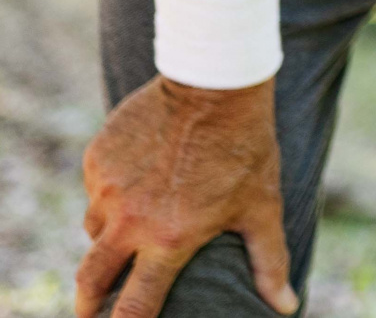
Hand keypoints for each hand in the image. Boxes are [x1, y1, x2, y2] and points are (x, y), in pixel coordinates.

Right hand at [78, 77, 295, 317]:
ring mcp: (107, 187)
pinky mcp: (96, 157)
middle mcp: (129, 218)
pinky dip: (111, 195)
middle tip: (92, 312)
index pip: (135, 306)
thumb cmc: (245, 147)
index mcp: (169, 238)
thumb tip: (287, 307)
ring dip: (107, 238)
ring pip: (94, 229)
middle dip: (88, 304)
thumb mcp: (262, 206)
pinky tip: (139, 180)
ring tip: (132, 231)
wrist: (214, 80)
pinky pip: (96, 190)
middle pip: (91, 280)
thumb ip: (269, 262)